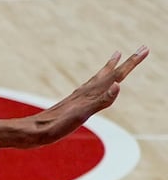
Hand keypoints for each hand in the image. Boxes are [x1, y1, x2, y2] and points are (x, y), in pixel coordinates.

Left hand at [26, 47, 149, 145]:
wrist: (34, 132)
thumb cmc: (57, 126)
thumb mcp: (81, 115)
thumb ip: (101, 101)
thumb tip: (118, 84)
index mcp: (91, 93)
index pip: (117, 75)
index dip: (131, 62)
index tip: (145, 48)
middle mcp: (86, 92)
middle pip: (111, 73)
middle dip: (127, 61)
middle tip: (142, 47)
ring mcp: (79, 97)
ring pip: (99, 78)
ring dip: (111, 67)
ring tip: (117, 55)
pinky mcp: (73, 103)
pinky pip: (90, 87)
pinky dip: (98, 81)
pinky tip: (96, 83)